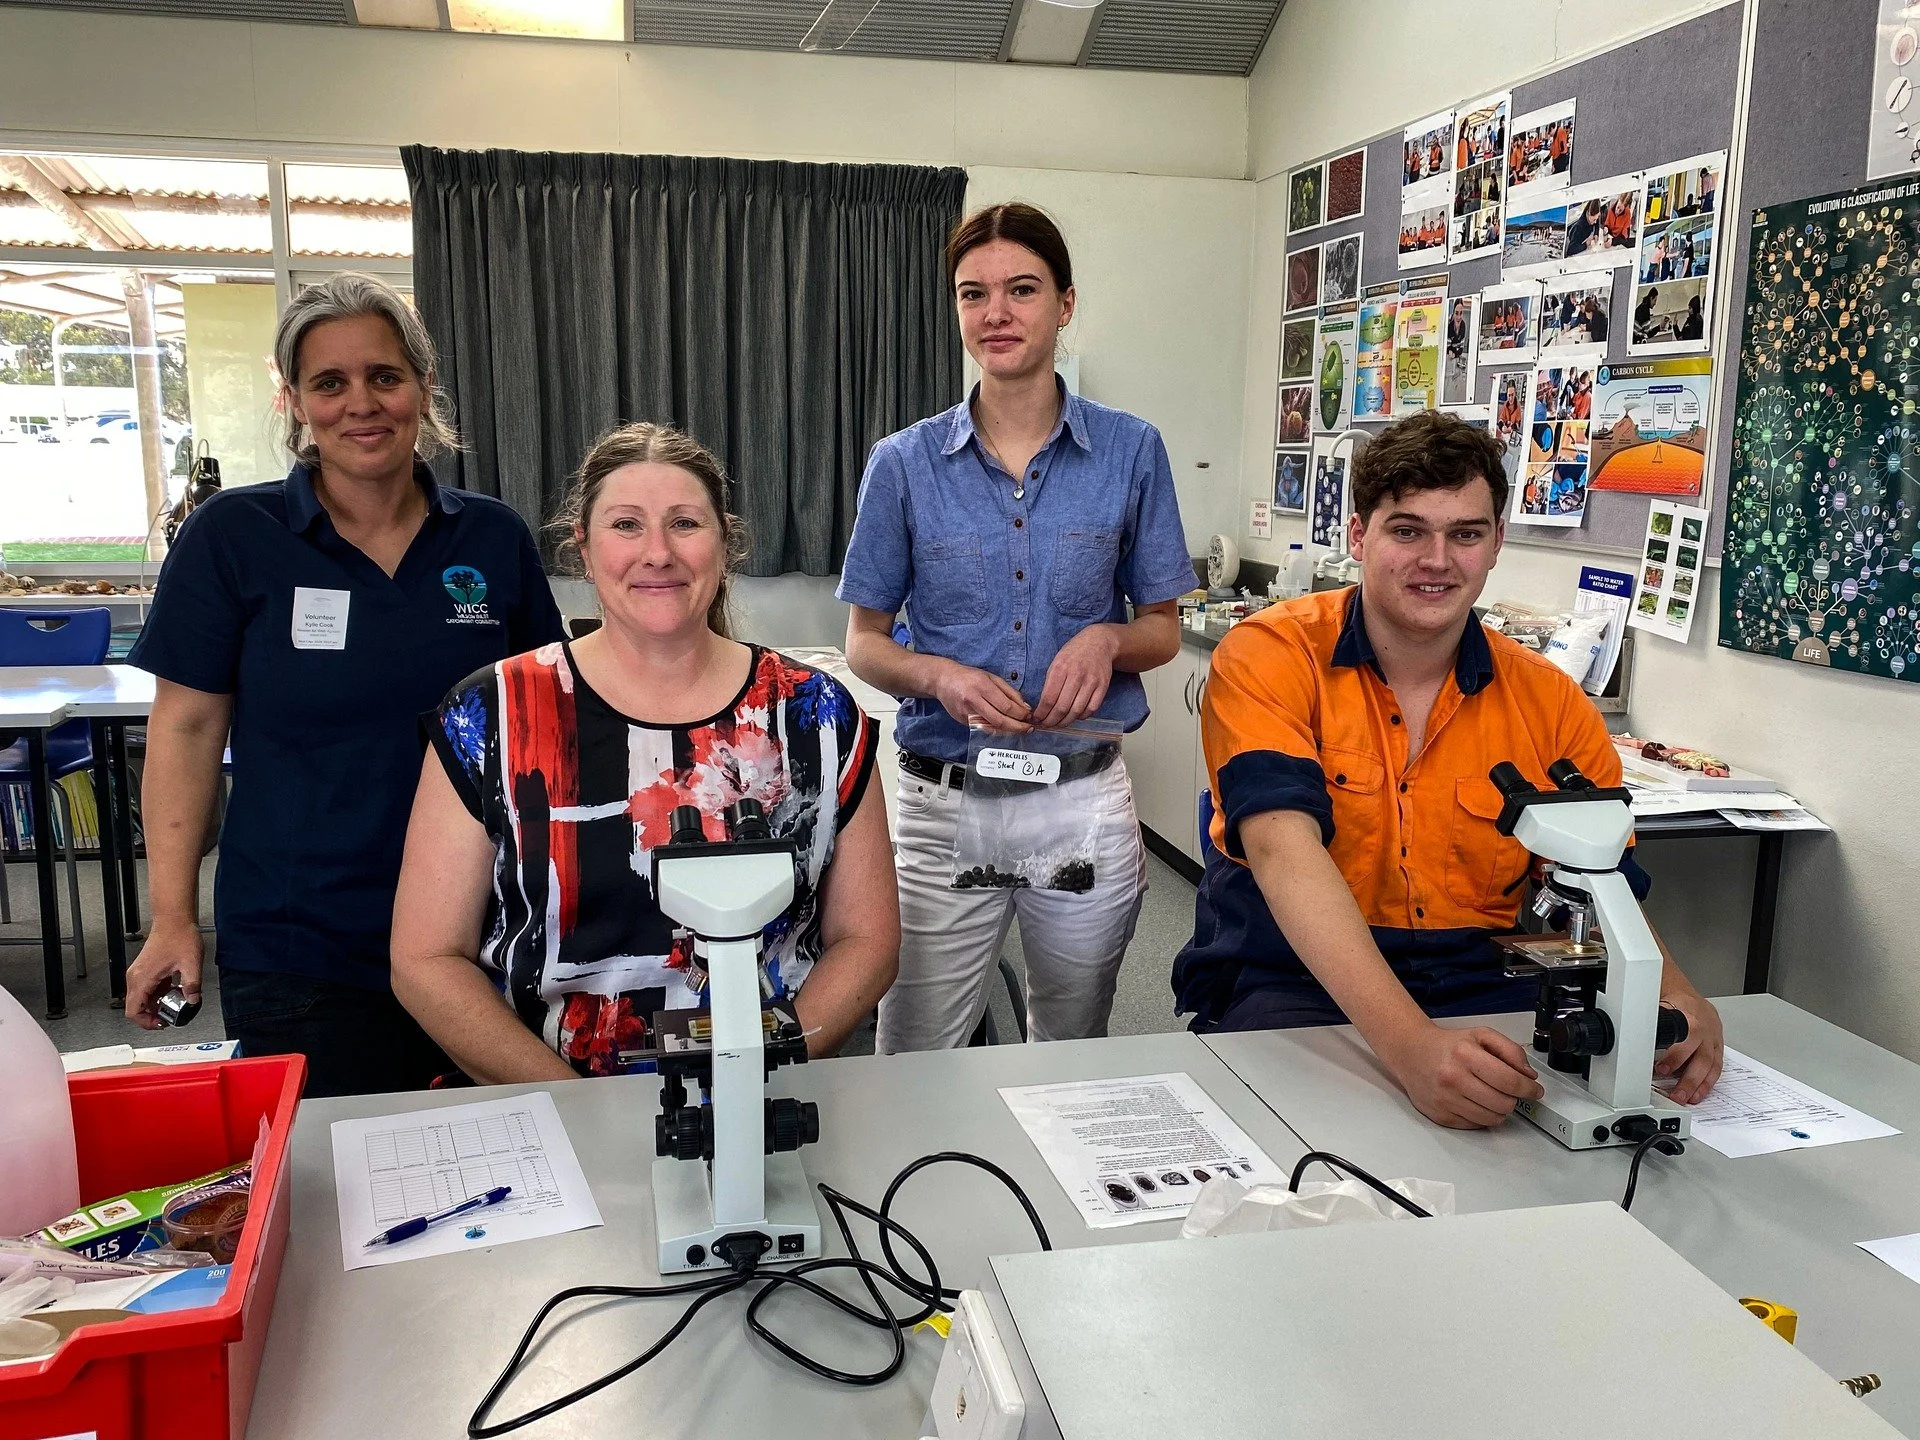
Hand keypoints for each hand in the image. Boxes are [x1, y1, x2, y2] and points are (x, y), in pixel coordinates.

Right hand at [124, 919, 203, 1030]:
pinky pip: (148, 989)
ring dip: (157, 1004)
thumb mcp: (191, 963)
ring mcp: (139, 973)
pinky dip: (159, 994)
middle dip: (153, 1015)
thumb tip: (192, 1001)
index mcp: (142, 978)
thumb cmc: (178, 936)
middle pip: (136, 1007)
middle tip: (171, 1015)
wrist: (174, 919)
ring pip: (142, 999)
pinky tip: (174, 990)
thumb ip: (192, 985)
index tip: (161, 1024)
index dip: (146, 1022)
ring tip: (176, 1001)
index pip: (133, 1011)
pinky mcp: (145, 970)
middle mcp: (136, 977)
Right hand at [933, 661, 1030, 732]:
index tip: (1030, 716)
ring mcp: (967, 713)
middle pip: (1000, 720)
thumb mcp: (992, 677)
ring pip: (992, 728)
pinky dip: (997, 731)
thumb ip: (1009, 692)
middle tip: (1029, 729)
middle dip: (1017, 727)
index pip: (1006, 706)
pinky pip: (984, 729)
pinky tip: (1005, 729)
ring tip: (1020, 730)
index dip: (1021, 714)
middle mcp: (973, 700)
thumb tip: (1025, 707)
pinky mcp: (963, 721)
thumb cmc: (969, 676)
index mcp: (982, 686)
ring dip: (1008, 731)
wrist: (943, 680)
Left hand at [1029, 625, 1117, 729]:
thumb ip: (1050, 682)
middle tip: (1046, 725)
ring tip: (1058, 723)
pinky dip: (1081, 717)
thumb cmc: (1074, 653)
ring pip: (1076, 712)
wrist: (1099, 642)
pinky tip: (1074, 716)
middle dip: (1051, 721)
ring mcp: (1091, 682)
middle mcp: (1076, 676)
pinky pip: (1091, 709)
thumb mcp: (1056, 662)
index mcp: (1061, 669)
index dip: (1041, 713)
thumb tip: (1042, 705)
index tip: (1036, 719)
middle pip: (1062, 708)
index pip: (1048, 699)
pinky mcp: (1103, 687)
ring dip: (1065, 722)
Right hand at [1382, 1021, 1543, 1128]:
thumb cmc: (1447, 1045)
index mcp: (1465, 1055)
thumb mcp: (1481, 1035)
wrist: (1411, 1053)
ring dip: (1500, 1109)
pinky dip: (1483, 1116)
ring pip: (1492, 1118)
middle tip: (1511, 1091)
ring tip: (1493, 1095)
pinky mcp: (1441, 1116)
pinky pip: (1476, 1124)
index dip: (1529, 1089)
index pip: (1509, 1081)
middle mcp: (1453, 1079)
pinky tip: (1476, 1102)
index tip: (1534, 1090)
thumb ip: (1510, 1050)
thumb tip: (1528, 1075)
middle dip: (1514, 1099)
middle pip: (1503, 1103)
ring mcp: (1445, 1100)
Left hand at [1654, 991, 1723, 1103]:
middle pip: (1700, 1057)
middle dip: (1688, 1079)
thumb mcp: (1661, 1007)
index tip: (1661, 1069)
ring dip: (1699, 1086)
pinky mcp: (1718, 1048)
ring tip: (1687, 1098)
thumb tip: (1632, 1036)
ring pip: (1710, 1066)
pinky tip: (1699, 1093)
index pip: (1685, 1039)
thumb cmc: (1675, 1003)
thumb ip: (1652, 1023)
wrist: (1691, 997)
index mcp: (1691, 1018)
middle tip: (1676, 1094)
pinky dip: (1708, 1083)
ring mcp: (1714, 1040)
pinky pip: (1716, 1068)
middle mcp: (1706, 1031)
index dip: (1675, 1056)